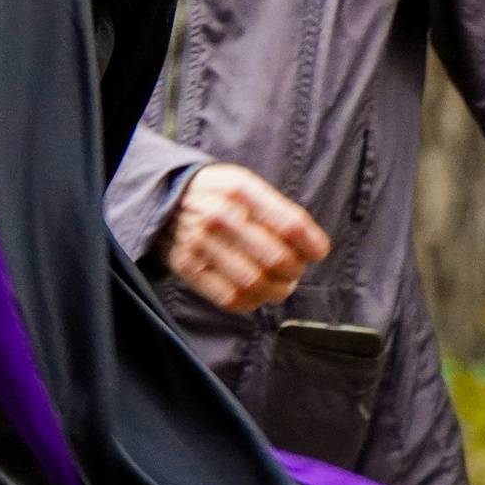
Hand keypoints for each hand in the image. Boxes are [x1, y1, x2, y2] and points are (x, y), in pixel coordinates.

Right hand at [162, 163, 330, 312]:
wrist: (166, 198)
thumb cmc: (217, 194)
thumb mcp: (244, 182)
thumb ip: (276, 209)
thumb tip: (311, 246)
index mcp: (239, 189)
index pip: (290, 223)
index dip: (311, 243)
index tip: (318, 252)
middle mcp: (219, 214)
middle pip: (276, 257)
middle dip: (295, 269)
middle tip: (296, 269)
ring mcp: (200, 242)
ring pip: (255, 282)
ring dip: (278, 289)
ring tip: (281, 284)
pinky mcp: (187, 266)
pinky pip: (230, 298)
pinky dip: (253, 302)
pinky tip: (258, 293)